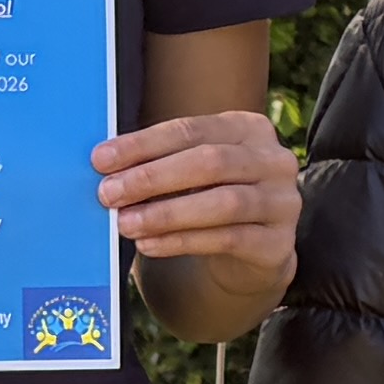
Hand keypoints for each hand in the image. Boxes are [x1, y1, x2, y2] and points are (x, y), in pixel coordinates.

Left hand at [94, 106, 300, 280]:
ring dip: (166, 213)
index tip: (101, 160)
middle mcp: (274, 160)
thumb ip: (160, 162)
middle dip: (152, 177)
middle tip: (108, 193)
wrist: (251, 255)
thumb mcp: (191, 173)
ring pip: (222, 203)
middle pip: (209, 162)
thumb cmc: (209, 200)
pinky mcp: (278, 244)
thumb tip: (104, 166)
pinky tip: (149, 244)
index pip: (190, 130)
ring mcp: (282, 203)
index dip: (143, 145)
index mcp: (249, 128)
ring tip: (126, 223)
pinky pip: (228, 240)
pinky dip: (182, 241)